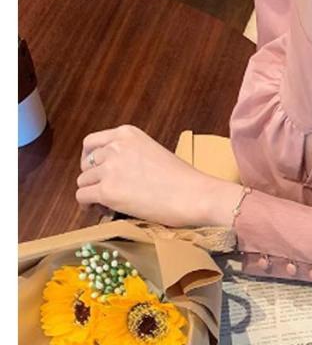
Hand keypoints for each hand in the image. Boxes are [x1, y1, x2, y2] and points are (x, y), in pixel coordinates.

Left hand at [76, 125, 242, 226]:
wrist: (195, 195)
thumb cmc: (184, 180)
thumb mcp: (155, 153)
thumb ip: (132, 156)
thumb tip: (116, 173)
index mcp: (127, 134)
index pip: (92, 143)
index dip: (92, 160)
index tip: (97, 171)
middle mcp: (115, 147)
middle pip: (87, 164)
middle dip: (94, 178)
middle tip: (105, 191)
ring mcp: (109, 169)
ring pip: (83, 181)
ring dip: (93, 193)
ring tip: (108, 204)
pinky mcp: (107, 191)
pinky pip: (83, 197)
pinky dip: (89, 205)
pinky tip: (101, 210)